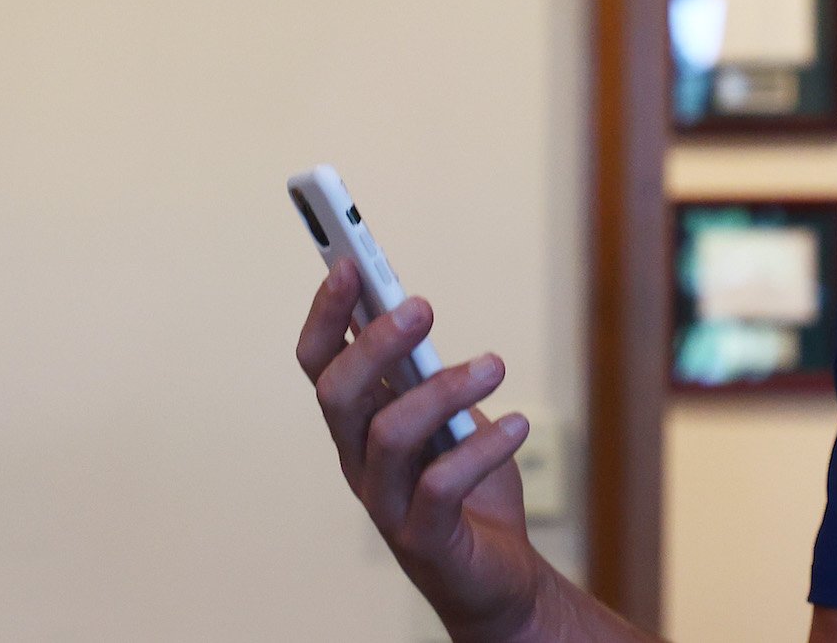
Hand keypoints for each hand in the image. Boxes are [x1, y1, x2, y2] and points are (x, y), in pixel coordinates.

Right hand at [297, 259, 541, 641]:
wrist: (496, 574)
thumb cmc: (467, 486)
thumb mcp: (448, 415)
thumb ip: (426, 371)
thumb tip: (409, 307)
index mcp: (359, 425)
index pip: (319, 365)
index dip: (326, 315)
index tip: (349, 263)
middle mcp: (360, 462)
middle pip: (338, 395)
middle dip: (373, 343)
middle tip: (421, 306)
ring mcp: (386, 503)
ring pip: (388, 435)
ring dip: (442, 390)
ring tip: (494, 365)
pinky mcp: (424, 539)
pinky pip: (438, 487)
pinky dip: (480, 450)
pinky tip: (516, 425)